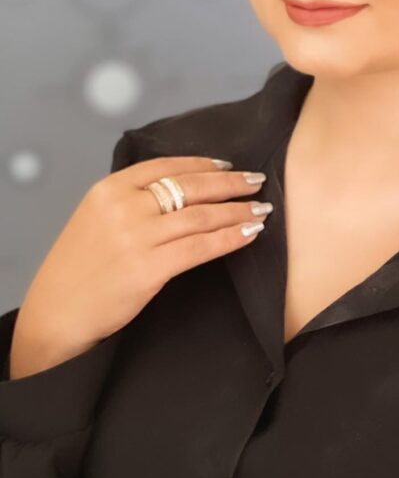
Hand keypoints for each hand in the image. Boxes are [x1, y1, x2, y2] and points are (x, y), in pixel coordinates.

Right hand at [9, 156, 270, 377]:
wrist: (57, 313)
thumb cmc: (79, 268)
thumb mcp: (96, 217)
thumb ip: (132, 200)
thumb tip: (182, 190)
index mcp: (110, 189)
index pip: (167, 166)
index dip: (203, 164)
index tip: (229, 166)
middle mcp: (124, 207)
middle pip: (190, 186)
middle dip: (230, 184)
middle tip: (257, 181)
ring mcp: (137, 237)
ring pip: (201, 216)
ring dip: (237, 211)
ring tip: (261, 210)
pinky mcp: (149, 268)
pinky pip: (201, 247)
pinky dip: (230, 238)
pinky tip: (249, 234)